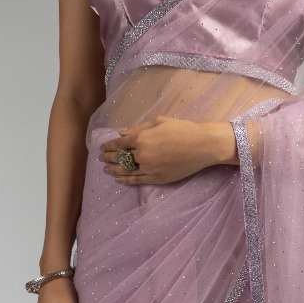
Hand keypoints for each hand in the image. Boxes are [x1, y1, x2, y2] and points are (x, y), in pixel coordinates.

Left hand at [99, 116, 231, 184]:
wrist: (203, 146)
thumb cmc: (182, 129)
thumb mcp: (159, 122)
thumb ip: (138, 128)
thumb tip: (121, 133)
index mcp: (141, 138)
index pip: (119, 144)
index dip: (108, 146)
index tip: (102, 147)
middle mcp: (142, 154)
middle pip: (120, 158)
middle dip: (108, 158)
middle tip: (100, 158)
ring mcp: (149, 168)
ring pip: (126, 171)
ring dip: (114, 170)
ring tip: (106, 169)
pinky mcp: (158, 178)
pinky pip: (137, 181)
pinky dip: (126, 180)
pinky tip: (119, 179)